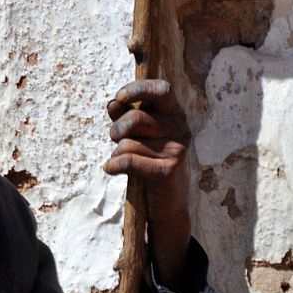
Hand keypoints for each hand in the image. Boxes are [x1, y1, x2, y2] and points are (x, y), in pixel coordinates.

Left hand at [103, 79, 190, 286]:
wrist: (167, 202)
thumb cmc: (149, 160)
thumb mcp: (138, 134)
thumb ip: (125, 116)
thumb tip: (113, 104)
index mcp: (174, 113)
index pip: (162, 89)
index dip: (137, 90)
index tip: (118, 99)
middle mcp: (180, 128)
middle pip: (136, 118)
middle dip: (116, 130)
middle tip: (115, 140)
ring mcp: (177, 150)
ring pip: (127, 143)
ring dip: (116, 153)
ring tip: (124, 161)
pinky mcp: (167, 171)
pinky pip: (128, 161)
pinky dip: (113, 166)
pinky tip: (112, 169)